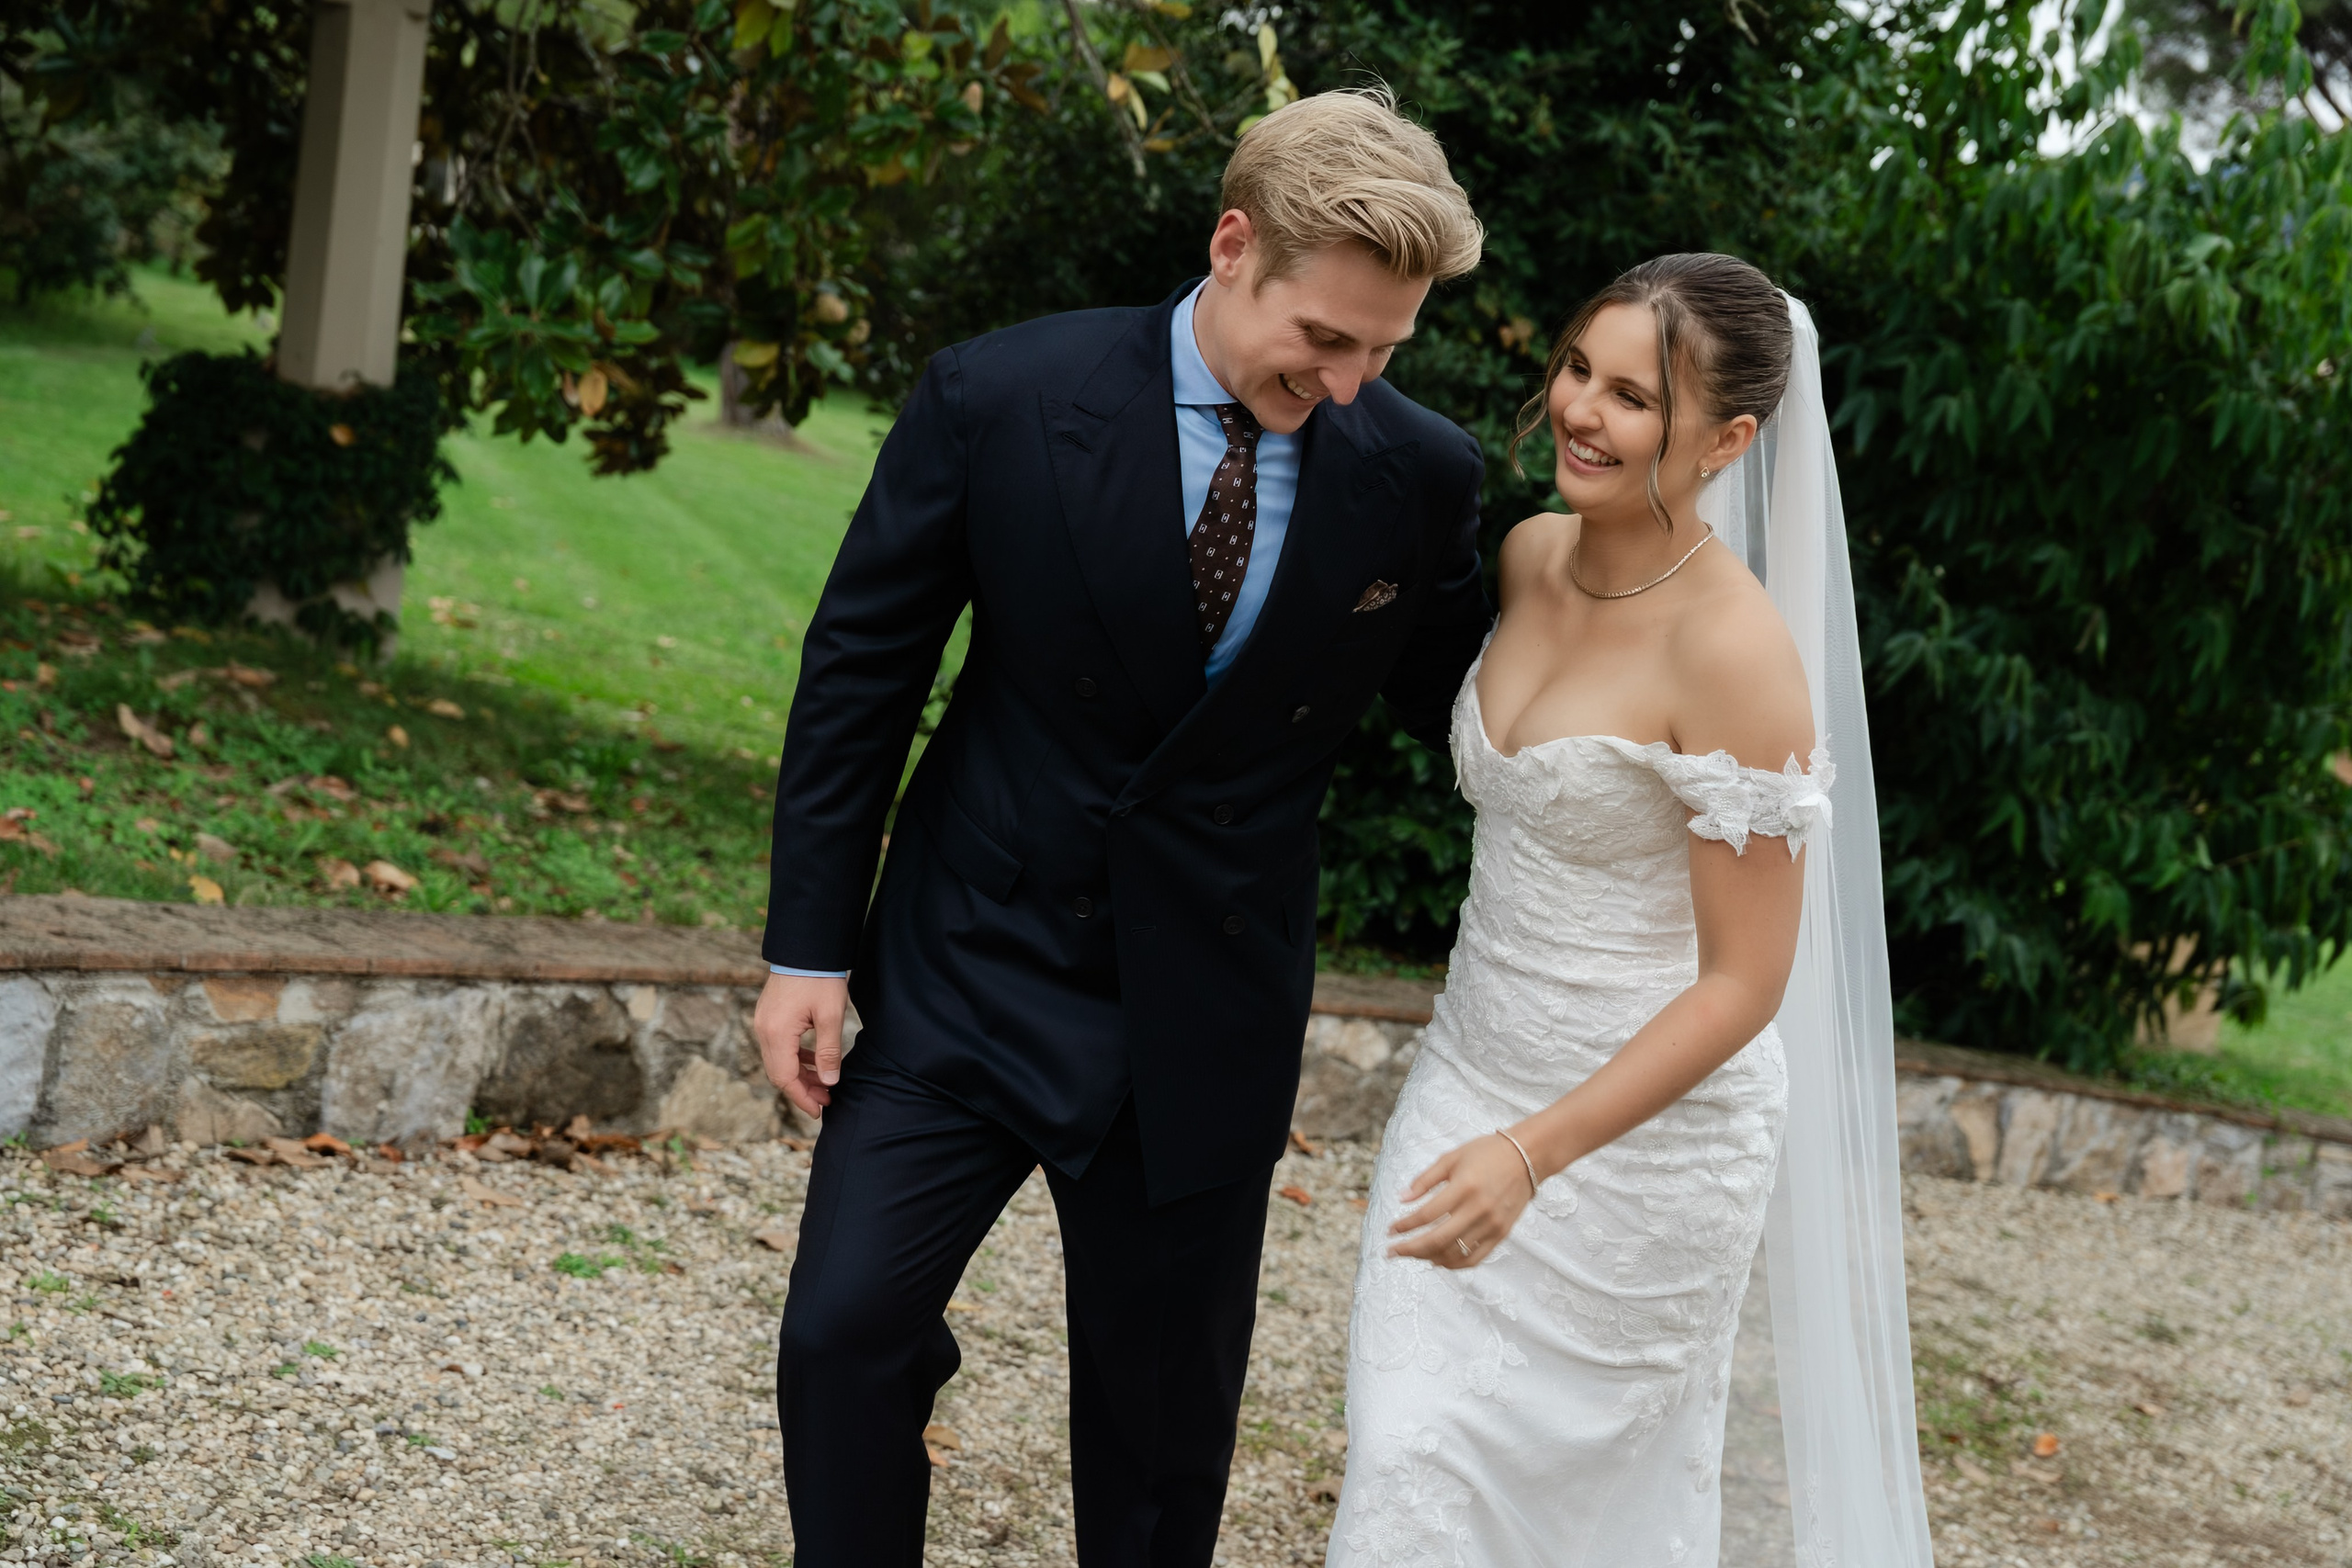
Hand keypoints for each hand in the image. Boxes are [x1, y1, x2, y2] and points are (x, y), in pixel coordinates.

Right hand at [754, 972, 848, 1120]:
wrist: (806, 946)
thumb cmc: (820, 977)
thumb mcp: (830, 1016)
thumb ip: (829, 1052)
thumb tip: (829, 1082)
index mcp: (776, 1033)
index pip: (785, 1078)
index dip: (802, 1097)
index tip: (820, 1110)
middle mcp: (763, 1030)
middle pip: (779, 1072)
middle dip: (802, 1089)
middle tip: (826, 1099)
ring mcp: (763, 1022)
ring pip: (778, 1061)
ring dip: (799, 1074)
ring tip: (824, 1083)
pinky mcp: (768, 1016)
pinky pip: (779, 1046)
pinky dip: (795, 1058)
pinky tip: (814, 1060)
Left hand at [1387, 1133, 1537, 1269]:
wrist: (1527, 1157)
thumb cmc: (1486, 1153)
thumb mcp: (1451, 1158)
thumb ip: (1425, 1180)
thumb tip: (1401, 1198)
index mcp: (1463, 1187)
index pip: (1426, 1215)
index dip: (1404, 1225)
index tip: (1390, 1230)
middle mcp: (1478, 1209)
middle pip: (1437, 1239)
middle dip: (1409, 1249)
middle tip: (1390, 1252)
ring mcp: (1491, 1224)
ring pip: (1454, 1253)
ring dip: (1428, 1257)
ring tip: (1412, 1254)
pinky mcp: (1501, 1234)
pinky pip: (1474, 1259)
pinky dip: (1453, 1264)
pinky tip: (1437, 1260)